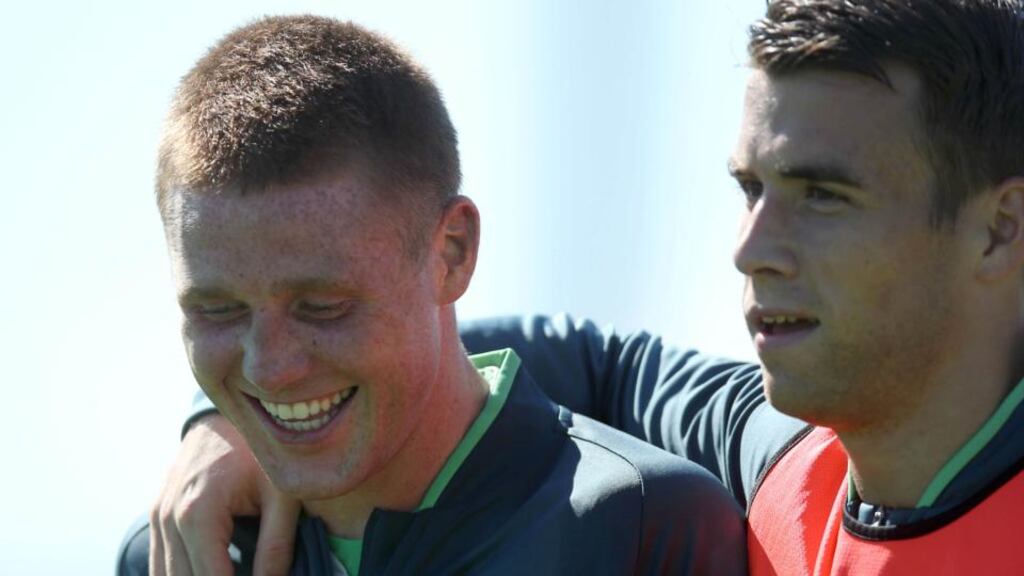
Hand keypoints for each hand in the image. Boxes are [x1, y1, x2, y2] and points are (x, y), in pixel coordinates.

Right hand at [149, 413, 299, 575]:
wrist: (228, 412)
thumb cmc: (261, 450)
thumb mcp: (282, 496)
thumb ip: (277, 547)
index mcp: (198, 513)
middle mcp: (168, 517)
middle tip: (251, 574)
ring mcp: (157, 515)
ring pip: (165, 575)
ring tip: (234, 570)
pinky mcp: (157, 514)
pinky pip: (160, 561)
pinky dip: (183, 573)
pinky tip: (215, 569)